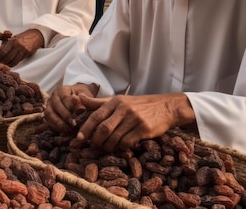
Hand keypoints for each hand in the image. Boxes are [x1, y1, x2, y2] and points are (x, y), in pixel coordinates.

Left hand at [0, 29, 43, 66]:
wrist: (35, 36)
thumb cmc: (24, 37)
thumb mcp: (14, 38)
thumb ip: (7, 44)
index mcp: (13, 41)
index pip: (3, 52)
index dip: (0, 57)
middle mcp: (17, 45)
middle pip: (7, 57)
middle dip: (3, 62)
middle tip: (0, 64)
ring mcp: (23, 50)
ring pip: (13, 61)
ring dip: (9, 64)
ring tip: (5, 65)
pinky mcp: (27, 53)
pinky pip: (19, 60)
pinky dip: (14, 63)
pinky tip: (12, 64)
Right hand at [44, 84, 97, 133]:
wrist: (78, 98)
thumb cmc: (82, 96)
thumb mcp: (86, 95)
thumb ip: (84, 101)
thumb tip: (80, 109)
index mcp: (62, 89)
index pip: (65, 97)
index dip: (71, 106)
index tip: (77, 114)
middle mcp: (53, 96)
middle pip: (55, 105)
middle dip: (64, 116)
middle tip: (73, 124)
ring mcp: (49, 105)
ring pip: (49, 114)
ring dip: (58, 123)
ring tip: (68, 129)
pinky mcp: (48, 115)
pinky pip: (48, 122)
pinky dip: (55, 127)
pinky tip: (64, 131)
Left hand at [76, 94, 195, 151]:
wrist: (166, 107)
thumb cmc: (139, 105)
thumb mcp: (119, 100)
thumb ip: (98, 102)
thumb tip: (79, 97)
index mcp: (115, 101)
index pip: (96, 115)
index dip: (86, 128)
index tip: (79, 138)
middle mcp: (123, 108)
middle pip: (103, 128)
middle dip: (96, 140)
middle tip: (94, 145)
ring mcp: (134, 118)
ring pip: (114, 137)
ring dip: (108, 146)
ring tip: (107, 147)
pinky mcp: (144, 129)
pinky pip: (127, 142)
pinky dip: (120, 147)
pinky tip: (120, 147)